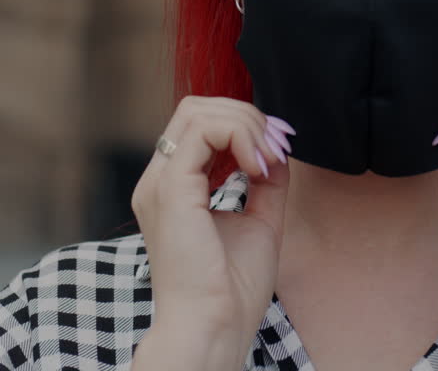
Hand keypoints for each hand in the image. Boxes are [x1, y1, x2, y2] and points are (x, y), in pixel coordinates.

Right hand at [130, 96, 293, 370]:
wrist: (214, 328)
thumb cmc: (231, 290)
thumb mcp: (259, 221)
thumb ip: (266, 182)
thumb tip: (278, 148)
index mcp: (173, 189)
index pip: (200, 126)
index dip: (245, 125)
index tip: (279, 150)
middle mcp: (159, 181)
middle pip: (197, 109)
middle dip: (247, 117)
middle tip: (278, 147)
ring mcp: (160, 183)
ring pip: (198, 111)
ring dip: (245, 124)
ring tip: (269, 158)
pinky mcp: (171, 189)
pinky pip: (202, 131)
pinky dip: (239, 135)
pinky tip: (258, 166)